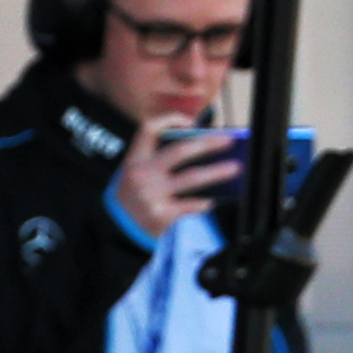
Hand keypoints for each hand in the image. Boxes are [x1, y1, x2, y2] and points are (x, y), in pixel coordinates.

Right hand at [114, 117, 243, 238]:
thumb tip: (201, 150)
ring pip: (192, 178)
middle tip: (228, 141)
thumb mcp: (135, 174)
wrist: (117, 231)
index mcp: (134, 160)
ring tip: (235, 167)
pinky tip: (211, 201)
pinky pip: (191, 205)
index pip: (149, 129)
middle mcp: (142, 174)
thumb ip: (158, 162)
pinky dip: (203, 203)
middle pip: (179, 151)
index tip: (192, 122)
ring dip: (217, 172)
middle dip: (207, 143)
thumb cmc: (133, 198)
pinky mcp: (161, 214)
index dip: (171, 120)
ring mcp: (152, 195)